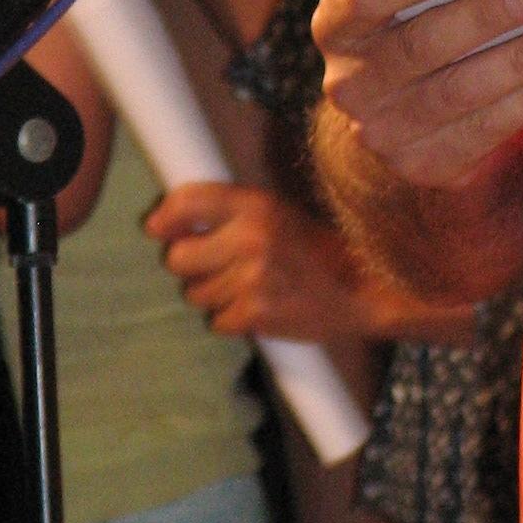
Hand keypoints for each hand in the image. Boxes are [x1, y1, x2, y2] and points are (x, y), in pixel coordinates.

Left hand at [145, 181, 366, 341]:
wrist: (364, 287)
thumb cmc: (317, 249)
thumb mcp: (280, 213)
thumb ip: (231, 212)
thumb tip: (166, 219)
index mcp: (258, 204)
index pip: (188, 200)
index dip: (165, 216)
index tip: (158, 227)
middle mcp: (251, 236)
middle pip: (177, 257)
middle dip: (191, 265)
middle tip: (219, 265)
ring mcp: (252, 277)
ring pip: (195, 294)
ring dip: (214, 295)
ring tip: (248, 287)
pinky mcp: (255, 313)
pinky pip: (216, 322)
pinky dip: (232, 320)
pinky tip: (258, 307)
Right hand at [312, 0, 522, 193]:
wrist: (398, 117)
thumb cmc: (415, 25)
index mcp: (338, 24)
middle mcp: (350, 82)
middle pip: (422, 46)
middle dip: (485, 17)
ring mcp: (384, 131)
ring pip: (460, 92)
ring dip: (522, 60)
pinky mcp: (426, 163)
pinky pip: (485, 129)